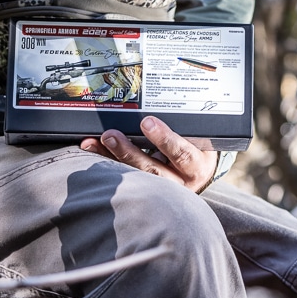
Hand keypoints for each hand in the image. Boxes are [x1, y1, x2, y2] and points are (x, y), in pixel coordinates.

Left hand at [80, 116, 217, 192]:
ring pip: (135, 176)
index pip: (182, 154)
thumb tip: (159, 107)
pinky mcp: (144, 189)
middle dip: (129, 152)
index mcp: (197, 167)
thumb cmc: (199, 153)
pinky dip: (107, 163)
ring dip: (114, 158)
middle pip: (152, 169)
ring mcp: (160, 189)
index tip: (148, 122)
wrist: (197, 175)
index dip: (165, 139)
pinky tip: (95, 151)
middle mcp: (178, 182)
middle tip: (112, 135)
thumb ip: (185, 129)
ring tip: (101, 141)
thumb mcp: (201, 142)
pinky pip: (124, 177)